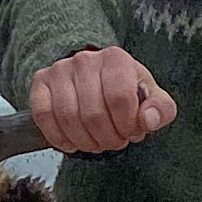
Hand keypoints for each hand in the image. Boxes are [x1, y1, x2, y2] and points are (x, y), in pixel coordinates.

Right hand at [28, 47, 177, 155]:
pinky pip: (43, 116)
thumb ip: (160, 109)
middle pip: (93, 113)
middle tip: (114, 141)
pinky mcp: (40, 83)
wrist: (93, 78)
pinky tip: (72, 142)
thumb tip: (149, 120)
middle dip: (107, 138)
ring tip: (96, 142)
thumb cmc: (124, 90)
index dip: (126, 125)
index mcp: (116, 59)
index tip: (131, 132)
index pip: (120, 98)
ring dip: (84, 141)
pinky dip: (58, 137)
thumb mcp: (150, 97)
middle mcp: (85, 60)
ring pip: (67, 117)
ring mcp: (59, 70)